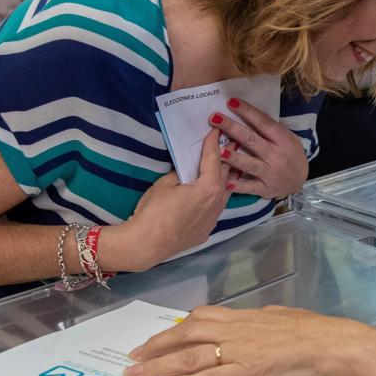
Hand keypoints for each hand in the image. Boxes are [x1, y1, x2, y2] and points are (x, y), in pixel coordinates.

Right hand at [106, 129, 230, 271]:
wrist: (146, 244)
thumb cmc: (154, 211)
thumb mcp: (165, 183)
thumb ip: (181, 174)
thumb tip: (188, 172)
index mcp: (209, 188)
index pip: (213, 160)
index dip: (214, 144)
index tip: (217, 131)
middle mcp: (217, 204)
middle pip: (225, 176)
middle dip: (226, 159)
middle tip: (229, 143)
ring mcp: (213, 220)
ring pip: (224, 195)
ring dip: (225, 180)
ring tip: (226, 167)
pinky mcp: (205, 232)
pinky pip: (215, 211)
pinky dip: (215, 199)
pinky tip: (211, 196)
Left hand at [125, 305, 375, 375]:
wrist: (332, 345)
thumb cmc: (317, 332)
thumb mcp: (284, 317)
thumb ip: (265, 320)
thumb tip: (258, 320)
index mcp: (246, 316)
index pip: (203, 318)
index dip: (177, 328)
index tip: (161, 336)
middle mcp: (236, 330)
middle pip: (187, 333)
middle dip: (158, 345)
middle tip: (134, 355)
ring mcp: (238, 350)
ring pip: (189, 356)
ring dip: (158, 364)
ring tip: (136, 373)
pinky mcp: (245, 371)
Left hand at [214, 98, 307, 198]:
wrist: (300, 180)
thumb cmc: (289, 154)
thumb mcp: (287, 138)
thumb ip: (270, 130)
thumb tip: (247, 114)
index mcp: (283, 140)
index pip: (263, 123)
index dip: (248, 112)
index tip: (231, 102)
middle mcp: (277, 156)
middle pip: (252, 140)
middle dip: (232, 129)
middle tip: (215, 119)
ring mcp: (271, 173)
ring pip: (249, 164)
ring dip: (234, 158)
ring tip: (219, 151)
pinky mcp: (266, 189)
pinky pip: (250, 187)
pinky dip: (239, 186)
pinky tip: (227, 183)